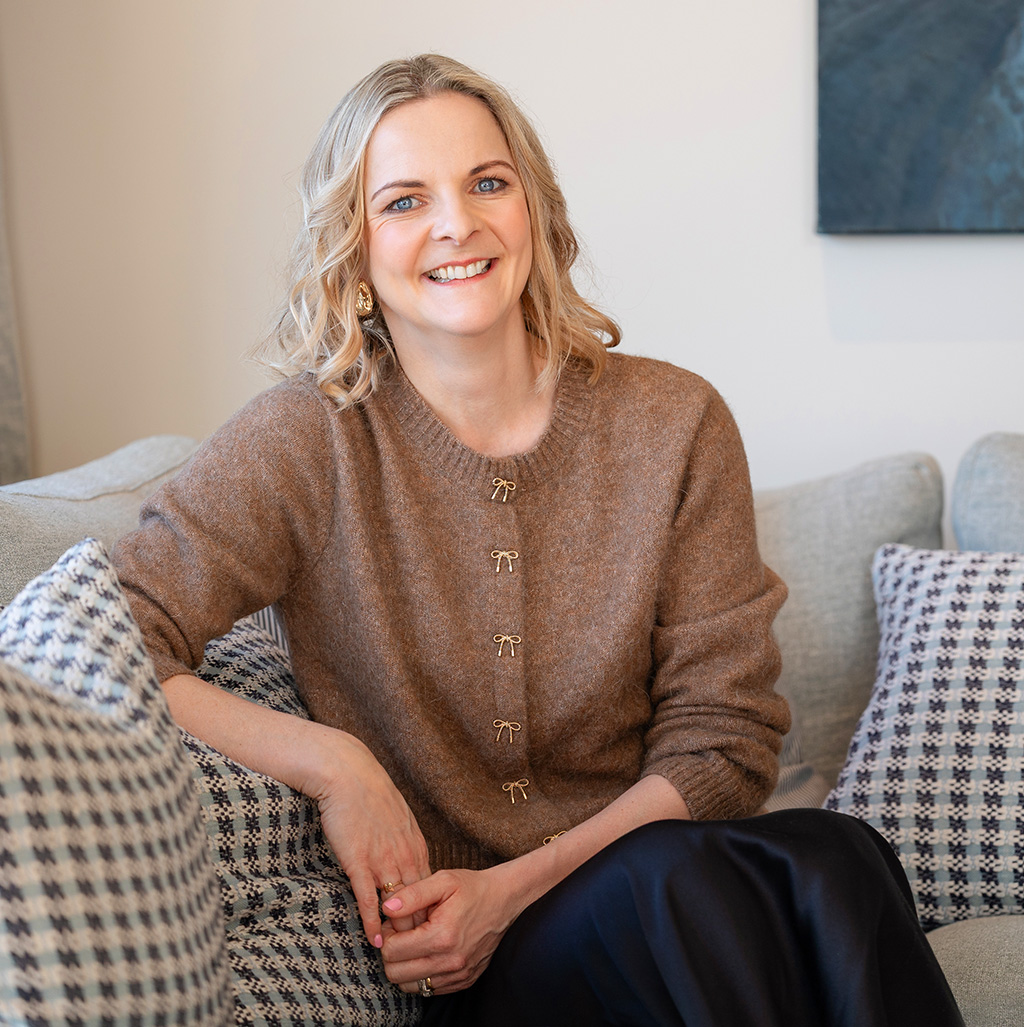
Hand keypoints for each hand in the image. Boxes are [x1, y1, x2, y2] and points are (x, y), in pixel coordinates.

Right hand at [303, 727, 430, 946]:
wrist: (348, 773)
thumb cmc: (369, 794)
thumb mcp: (398, 817)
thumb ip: (404, 841)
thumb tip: (406, 859)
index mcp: (415, 845)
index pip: (430, 890)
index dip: (431, 914)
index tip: (432, 934)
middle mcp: (405, 856)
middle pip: (419, 904)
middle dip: (421, 931)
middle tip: (422, 956)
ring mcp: (384, 860)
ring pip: (398, 907)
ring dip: (399, 934)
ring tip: (401, 958)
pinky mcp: (360, 862)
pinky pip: (369, 899)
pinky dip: (373, 922)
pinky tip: (374, 941)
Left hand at [378, 866, 519, 995]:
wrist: (504, 901)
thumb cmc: (472, 888)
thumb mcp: (443, 881)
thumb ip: (412, 894)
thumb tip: (386, 908)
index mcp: (442, 936)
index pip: (392, 952)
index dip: (386, 935)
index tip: (393, 923)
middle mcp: (450, 962)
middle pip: (396, 974)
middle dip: (391, 953)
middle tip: (400, 933)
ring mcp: (458, 975)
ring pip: (410, 986)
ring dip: (404, 966)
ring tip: (413, 942)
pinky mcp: (464, 981)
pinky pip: (429, 989)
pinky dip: (421, 973)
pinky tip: (428, 952)